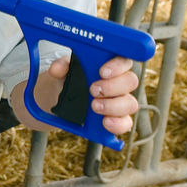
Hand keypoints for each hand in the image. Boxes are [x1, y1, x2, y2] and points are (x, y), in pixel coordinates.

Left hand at [19, 56, 139, 134]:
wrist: (59, 96)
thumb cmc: (69, 77)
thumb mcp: (64, 69)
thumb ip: (62, 66)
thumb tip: (56, 69)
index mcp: (112, 66)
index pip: (124, 61)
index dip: (118, 66)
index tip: (102, 72)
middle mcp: (120, 83)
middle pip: (130, 82)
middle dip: (112, 87)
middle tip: (93, 90)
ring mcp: (121, 101)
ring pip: (131, 103)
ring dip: (113, 106)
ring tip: (94, 106)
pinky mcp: (117, 118)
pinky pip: (126, 123)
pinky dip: (118, 124)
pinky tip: (105, 122)